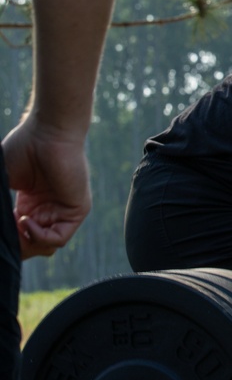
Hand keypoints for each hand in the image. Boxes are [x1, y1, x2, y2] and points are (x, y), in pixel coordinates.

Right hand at [2, 118, 91, 258]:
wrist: (48, 133)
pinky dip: (40, 237)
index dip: (7, 239)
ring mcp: (62, 212)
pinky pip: (59, 238)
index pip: (19, 237)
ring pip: (45, 247)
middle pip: (31, 246)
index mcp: (30, 206)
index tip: (0, 227)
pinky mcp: (77, 210)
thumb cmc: (24, 149)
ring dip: (26, 242)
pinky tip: (27, 220)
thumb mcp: (2, 181)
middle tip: (7, 230)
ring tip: (16, 222)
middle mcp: (47, 211)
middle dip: (15, 244)